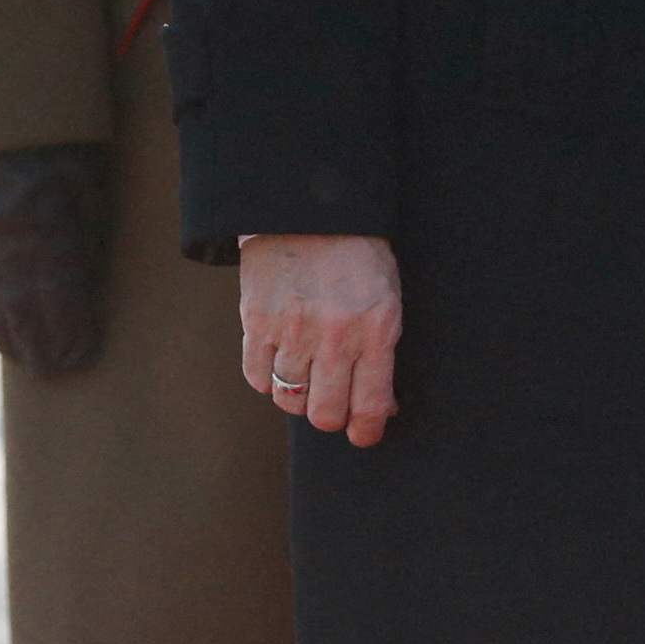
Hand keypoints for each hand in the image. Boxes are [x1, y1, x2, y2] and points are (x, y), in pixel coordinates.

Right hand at [0, 143, 111, 373]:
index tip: (81, 357)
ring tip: (26, 357)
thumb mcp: (87, 174)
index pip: (57, 297)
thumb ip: (86, 226)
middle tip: (56, 369)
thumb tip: (86, 278)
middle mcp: (1, 238)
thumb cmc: (60, 128)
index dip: (68, 331)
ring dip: (7, 330)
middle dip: (39, 344)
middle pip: (20, 308)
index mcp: (42, 226)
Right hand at [241, 234, 402, 447]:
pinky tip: (279, 361)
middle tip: (333, 404)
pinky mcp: (257, 321)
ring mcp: (292, 331)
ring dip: (299, 396)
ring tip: (306, 375)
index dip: (367, 431)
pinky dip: (267, 379)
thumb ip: (383, 351)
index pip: (371, 405)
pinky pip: (257, 378)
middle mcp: (334, 337)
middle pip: (326, 414)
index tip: (363, 436)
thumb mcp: (388, 297)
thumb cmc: (358, 253)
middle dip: (332, 417)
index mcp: (375, 329)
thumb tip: (383, 407)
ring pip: (290, 400)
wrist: (312, 207)